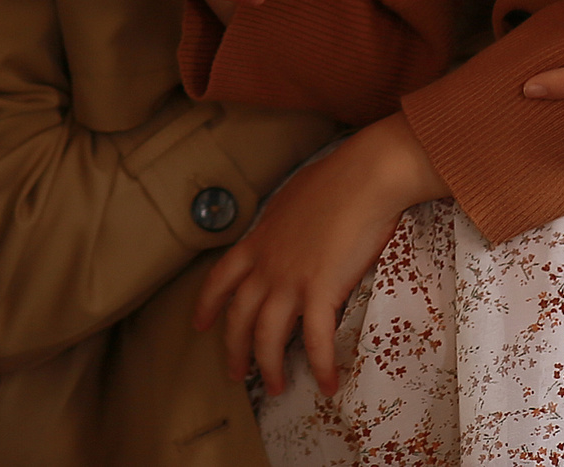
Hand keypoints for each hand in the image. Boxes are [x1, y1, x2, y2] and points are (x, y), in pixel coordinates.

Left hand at [195, 116, 444, 396]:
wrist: (364, 177)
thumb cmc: (335, 181)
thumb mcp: (290, 201)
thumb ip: (280, 225)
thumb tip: (282, 230)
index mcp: (258, 242)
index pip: (220, 278)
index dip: (207, 305)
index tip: (199, 325)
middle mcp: (267, 265)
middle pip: (239, 317)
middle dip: (234, 349)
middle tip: (237, 374)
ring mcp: (291, 279)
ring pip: (268, 336)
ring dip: (270, 367)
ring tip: (276, 387)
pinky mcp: (321, 290)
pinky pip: (316, 340)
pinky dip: (321, 366)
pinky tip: (328, 385)